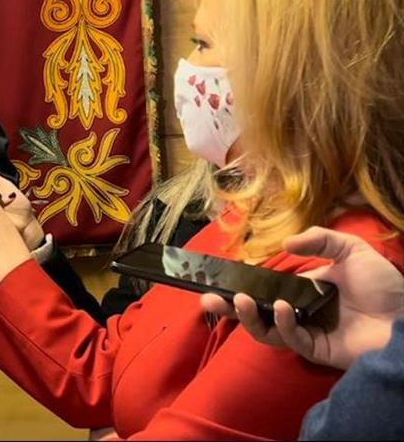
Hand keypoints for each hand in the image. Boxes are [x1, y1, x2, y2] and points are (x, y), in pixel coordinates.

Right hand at [200, 227, 403, 369]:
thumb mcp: (352, 250)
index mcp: (305, 291)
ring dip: (247, 316)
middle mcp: (300, 312)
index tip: (220, 278)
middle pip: (255, 312)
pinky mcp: (316, 349)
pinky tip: (280, 307)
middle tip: (206, 298)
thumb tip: (284, 245)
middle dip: (228, 307)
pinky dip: (280, 324)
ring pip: (265, 330)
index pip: (265, 289)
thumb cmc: (383, 285)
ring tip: (237, 300)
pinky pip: (290, 338)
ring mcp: (306, 332)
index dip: (242, 285)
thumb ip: (320, 240)